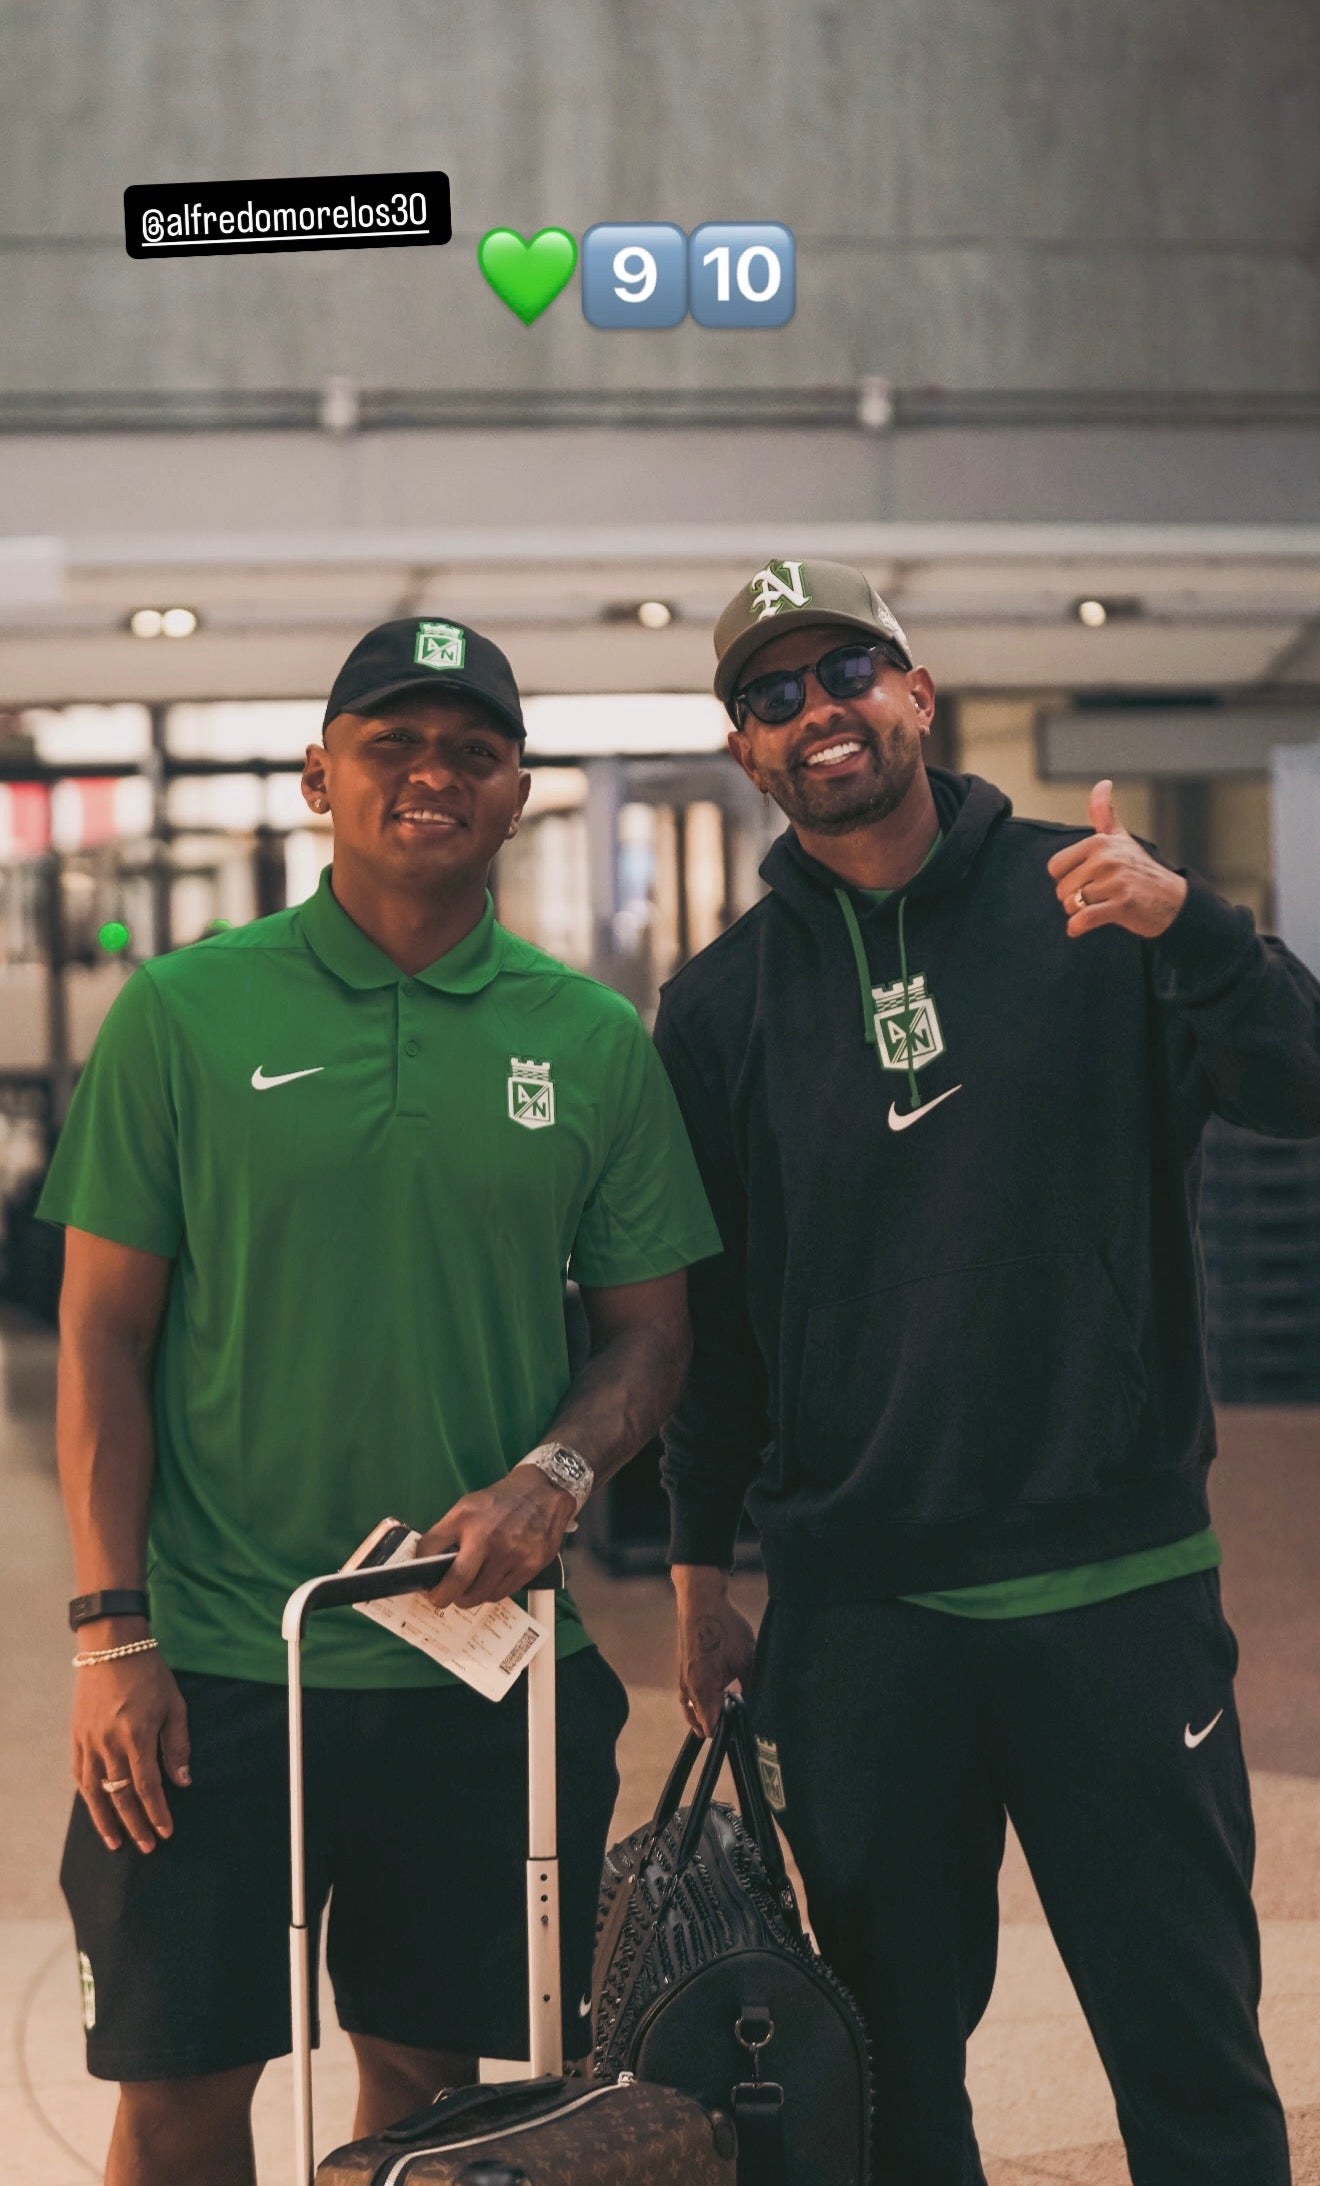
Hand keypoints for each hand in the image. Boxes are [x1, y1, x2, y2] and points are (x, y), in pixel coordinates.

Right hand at [73, 1652, 190, 1853]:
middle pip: (121, 1796)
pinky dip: (88, 1795)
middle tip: (145, 1846)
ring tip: (115, 1841)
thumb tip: (182, 1781)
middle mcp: (110, 1744)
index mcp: (137, 1737)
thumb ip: (177, 1745)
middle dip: (135, 1825)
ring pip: (95, 1792)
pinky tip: (95, 1808)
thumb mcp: (174, 1705)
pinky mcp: (77, 1736)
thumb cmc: (149, 1673)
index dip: (157, 1814)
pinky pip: (80, 1773)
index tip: (165, 1832)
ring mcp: (90, 1741)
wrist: (112, 1646)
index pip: (148, 1788)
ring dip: (105, 1820)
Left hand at [416, 1469, 576, 1611]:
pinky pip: (502, 1593)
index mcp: (466, 1518)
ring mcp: (511, 1554)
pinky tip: (487, 1584)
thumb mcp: (467, 1506)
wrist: (544, 1492)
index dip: (421, 1569)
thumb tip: (428, 1562)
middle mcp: (488, 1537)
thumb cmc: (500, 1502)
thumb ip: (448, 1532)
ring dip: (467, 1598)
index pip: (431, 1550)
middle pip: (457, 1582)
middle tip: (438, 1599)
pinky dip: (489, 1593)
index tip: (422, 1580)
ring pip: (480, 1594)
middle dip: (442, 1597)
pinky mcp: (530, 1566)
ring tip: (465, 1591)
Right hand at [677, 1595, 757, 1738]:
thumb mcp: (747, 1658)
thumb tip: (759, 1708)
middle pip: (701, 1721)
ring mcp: (683, 1678)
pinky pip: (687, 1695)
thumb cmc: (723, 1627)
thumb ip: (752, 1687)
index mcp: (703, 1690)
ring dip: (707, 1714)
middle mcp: (688, 1688)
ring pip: (692, 1709)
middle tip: (739, 1716)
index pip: (711, 1727)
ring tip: (726, 1710)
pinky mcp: (682, 1668)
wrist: (701, 1601)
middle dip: (719, 1724)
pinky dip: (699, 1701)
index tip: (742, 1727)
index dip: (727, 1731)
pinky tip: (714, 1692)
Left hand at [1046, 780, 1188, 938]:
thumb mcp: (1121, 838)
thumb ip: (1104, 813)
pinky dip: (1077, 928)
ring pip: (1071, 905)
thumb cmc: (1140, 870)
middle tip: (1098, 896)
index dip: (1068, 878)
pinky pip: (1083, 920)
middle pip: (1062, 889)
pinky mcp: (1121, 905)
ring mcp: (1115, 881)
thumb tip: (1102, 783)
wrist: (1172, 901)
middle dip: (1074, 898)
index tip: (1088, 879)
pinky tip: (1080, 927)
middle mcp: (1107, 858)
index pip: (1055, 867)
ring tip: (1101, 906)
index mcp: (1100, 842)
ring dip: (1079, 913)